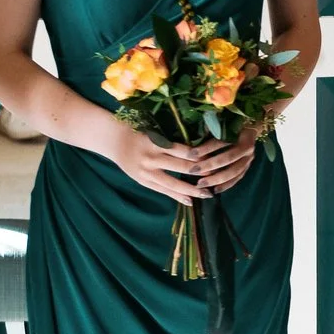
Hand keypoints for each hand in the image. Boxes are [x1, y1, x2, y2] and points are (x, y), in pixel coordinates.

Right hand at [106, 123, 229, 204]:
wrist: (114, 140)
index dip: (201, 157)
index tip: (217, 160)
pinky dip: (177, 196)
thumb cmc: (140, 131)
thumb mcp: (157, 131)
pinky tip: (190, 201)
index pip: (185, 151)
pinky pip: (163, 190)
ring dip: (192, 190)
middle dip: (201, 174)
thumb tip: (201, 148)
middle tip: (218, 178)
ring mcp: (146, 172)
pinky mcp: (143, 181)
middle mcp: (152, 157)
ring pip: (173, 183)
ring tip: (208, 194)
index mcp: (157, 142)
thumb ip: (174, 141)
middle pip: (182, 168)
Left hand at [196, 127, 263, 194]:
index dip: (206, 147)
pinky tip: (214, 190)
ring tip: (200, 184)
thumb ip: (210, 128)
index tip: (191, 153)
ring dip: (216, 178)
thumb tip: (193, 134)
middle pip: (228, 157)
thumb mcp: (223, 122)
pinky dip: (226, 185)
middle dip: (209, 165)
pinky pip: (237, 178)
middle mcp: (247, 146)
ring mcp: (249, 158)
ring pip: (234, 171)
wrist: (251, 125)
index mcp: (241, 132)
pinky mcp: (247, 166)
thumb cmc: (232, 123)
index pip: (222, 141)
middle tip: (193, 171)